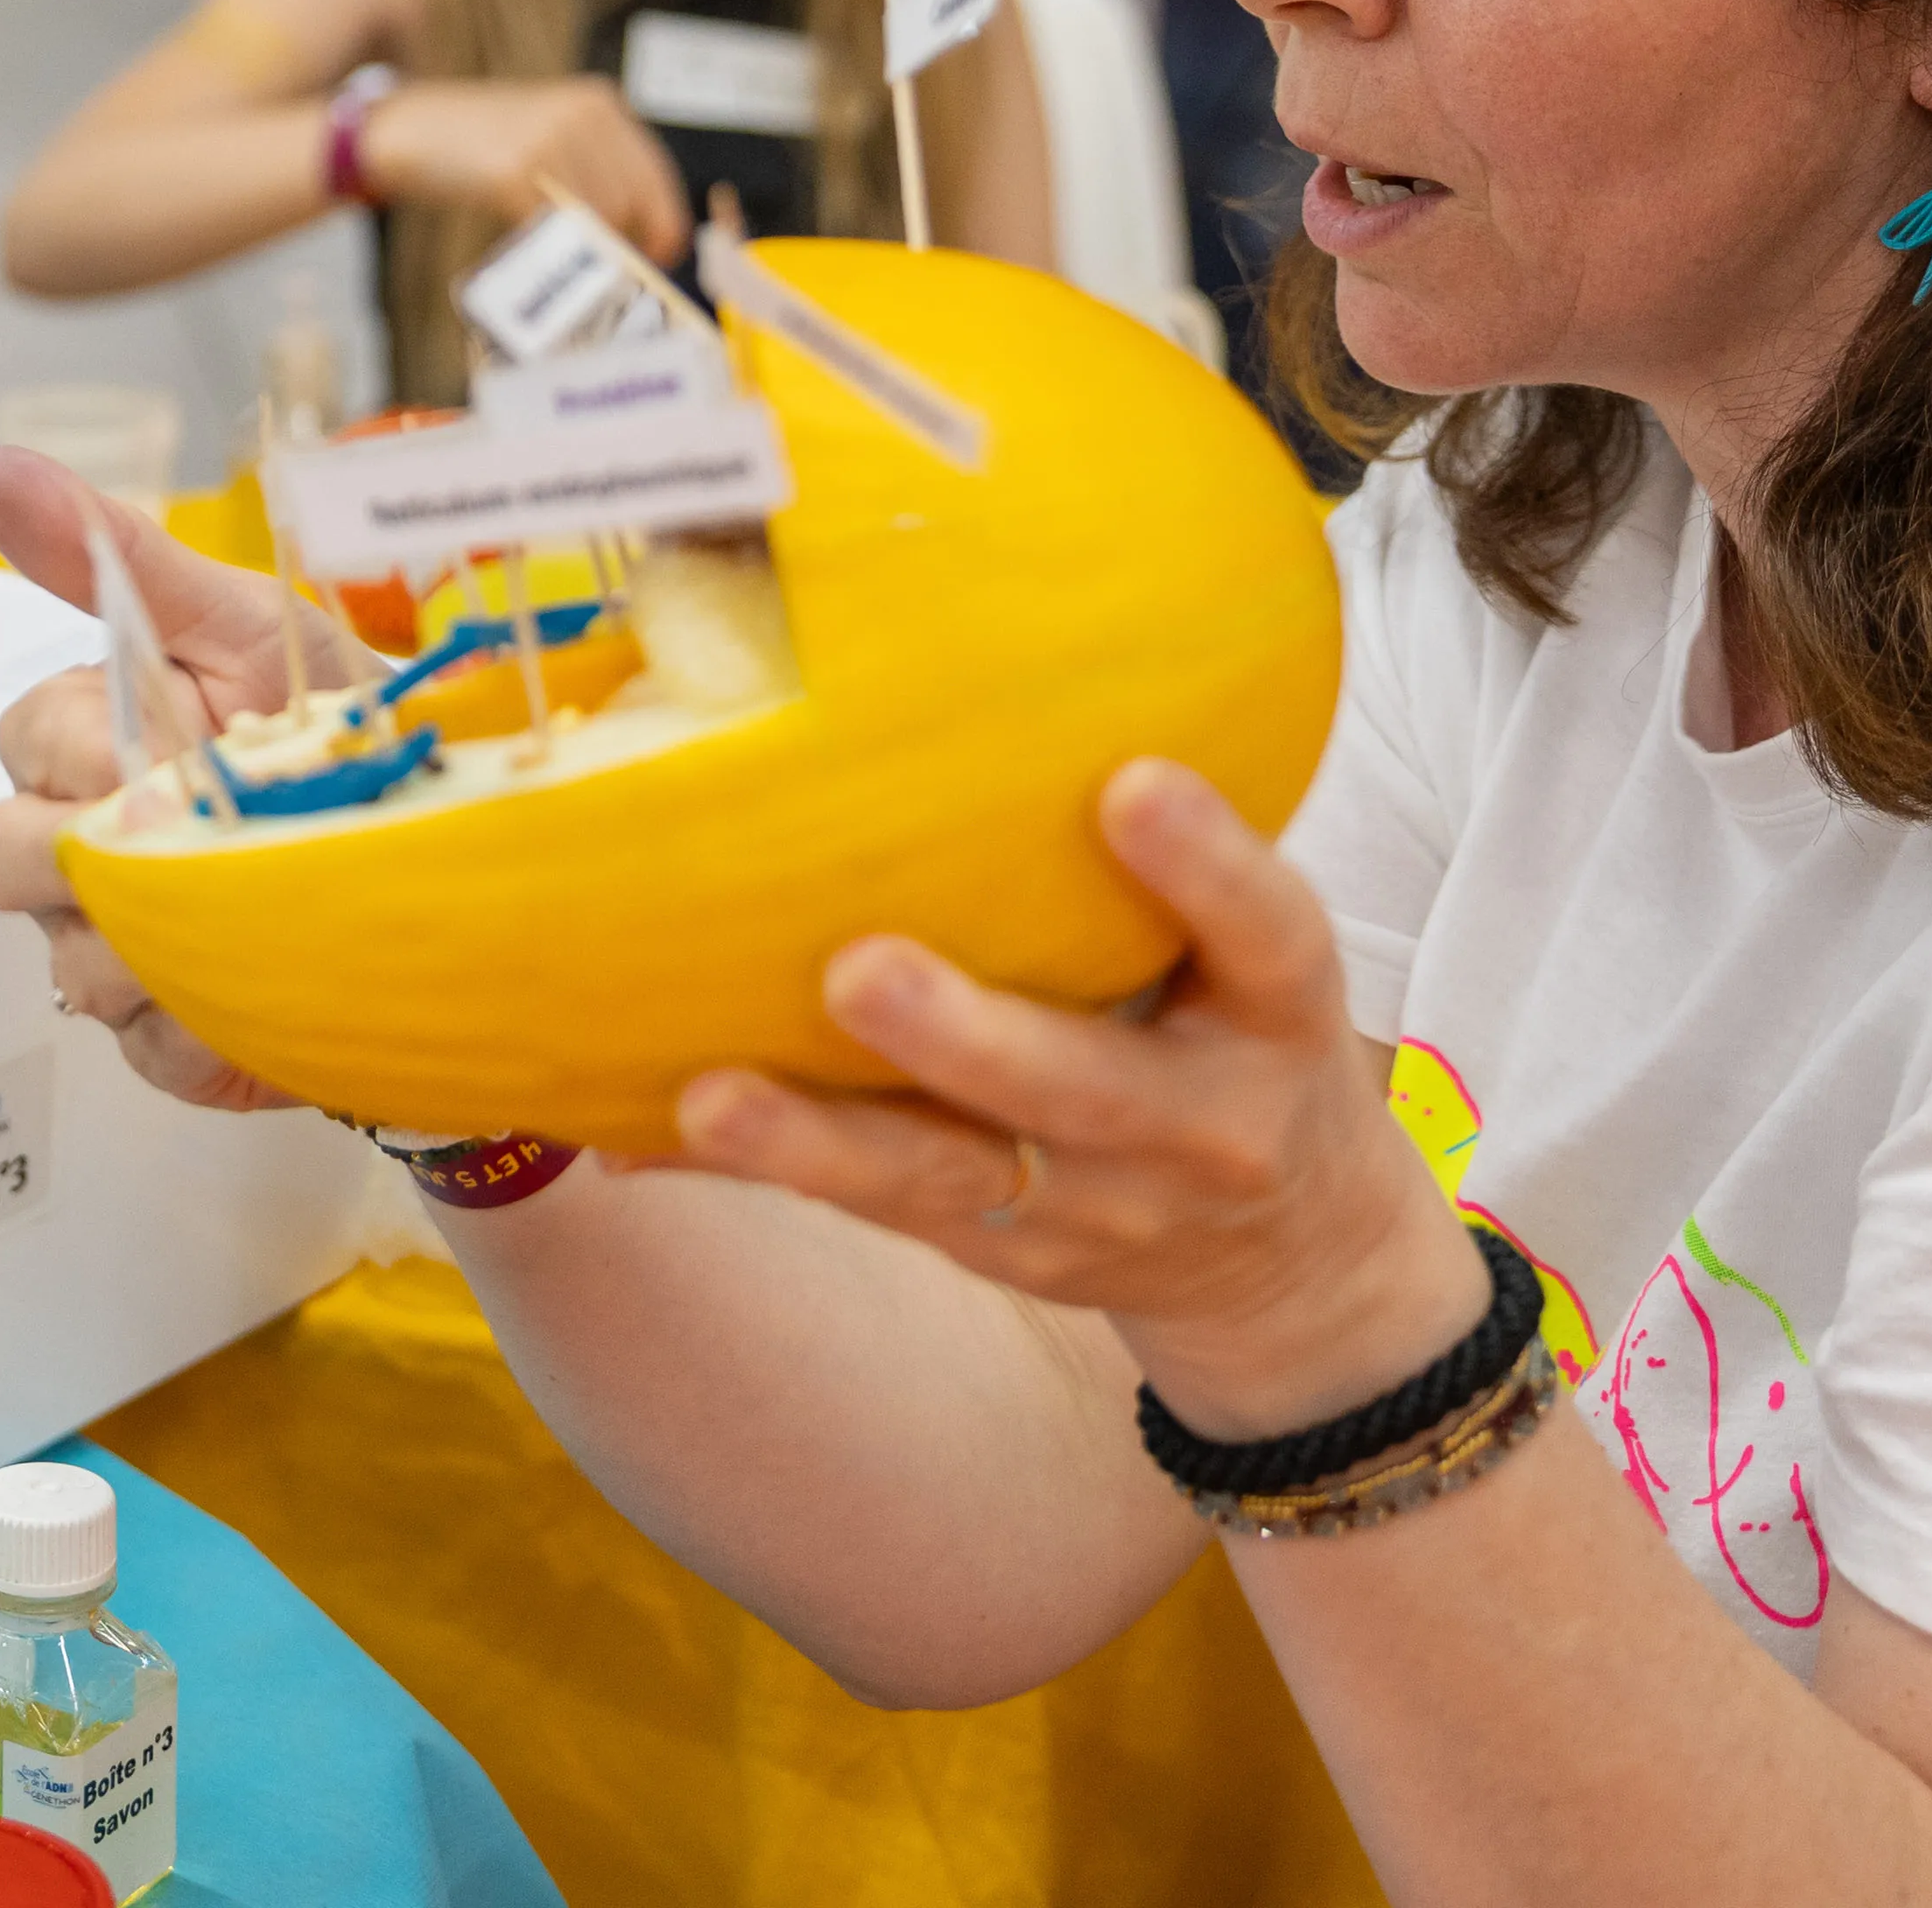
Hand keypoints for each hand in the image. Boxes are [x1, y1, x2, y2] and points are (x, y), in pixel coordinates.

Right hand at [0, 444, 313, 1117]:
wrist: (445, 840)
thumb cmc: (334, 717)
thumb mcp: (243, 623)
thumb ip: (118, 557)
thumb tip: (0, 469)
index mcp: (85, 740)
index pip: (24, 741)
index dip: (93, 745)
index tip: (186, 737)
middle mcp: (78, 847)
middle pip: (3, 860)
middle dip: (95, 848)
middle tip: (203, 825)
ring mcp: (113, 949)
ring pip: (70, 961)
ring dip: (164, 934)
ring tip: (259, 894)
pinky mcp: (169, 1041)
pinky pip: (145, 1048)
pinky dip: (209, 1020)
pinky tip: (267, 972)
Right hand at [358, 75, 690, 262]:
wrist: (406, 129)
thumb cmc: (477, 145)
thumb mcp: (546, 135)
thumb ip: (591, 171)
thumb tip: (635, 239)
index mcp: (599, 104)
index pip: (655, 178)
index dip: (661, 226)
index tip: (656, 257)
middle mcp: (583, 115)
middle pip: (630, 205)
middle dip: (619, 246)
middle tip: (597, 271)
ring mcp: (550, 141)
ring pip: (597, 222)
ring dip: (582, 253)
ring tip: (557, 262)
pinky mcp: (516, 171)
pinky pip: (551, 231)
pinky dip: (545, 252)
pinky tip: (527, 252)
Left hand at [663, 760, 1491, 1439]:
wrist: (1294, 1262)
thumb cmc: (1236, 1036)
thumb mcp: (1255, 952)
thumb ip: (1172, 856)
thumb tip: (987, 670)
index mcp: (1276, 1016)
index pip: (1266, 934)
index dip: (1207, 866)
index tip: (1132, 783)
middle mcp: (1198, 1124)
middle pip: (1079, 1086)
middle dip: (966, 1038)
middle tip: (859, 971)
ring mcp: (1098, 1209)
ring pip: (947, 1177)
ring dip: (818, 1140)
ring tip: (710, 1095)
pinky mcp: (1007, 1255)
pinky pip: (873, 1211)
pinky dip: (759, 1172)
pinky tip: (637, 1143)